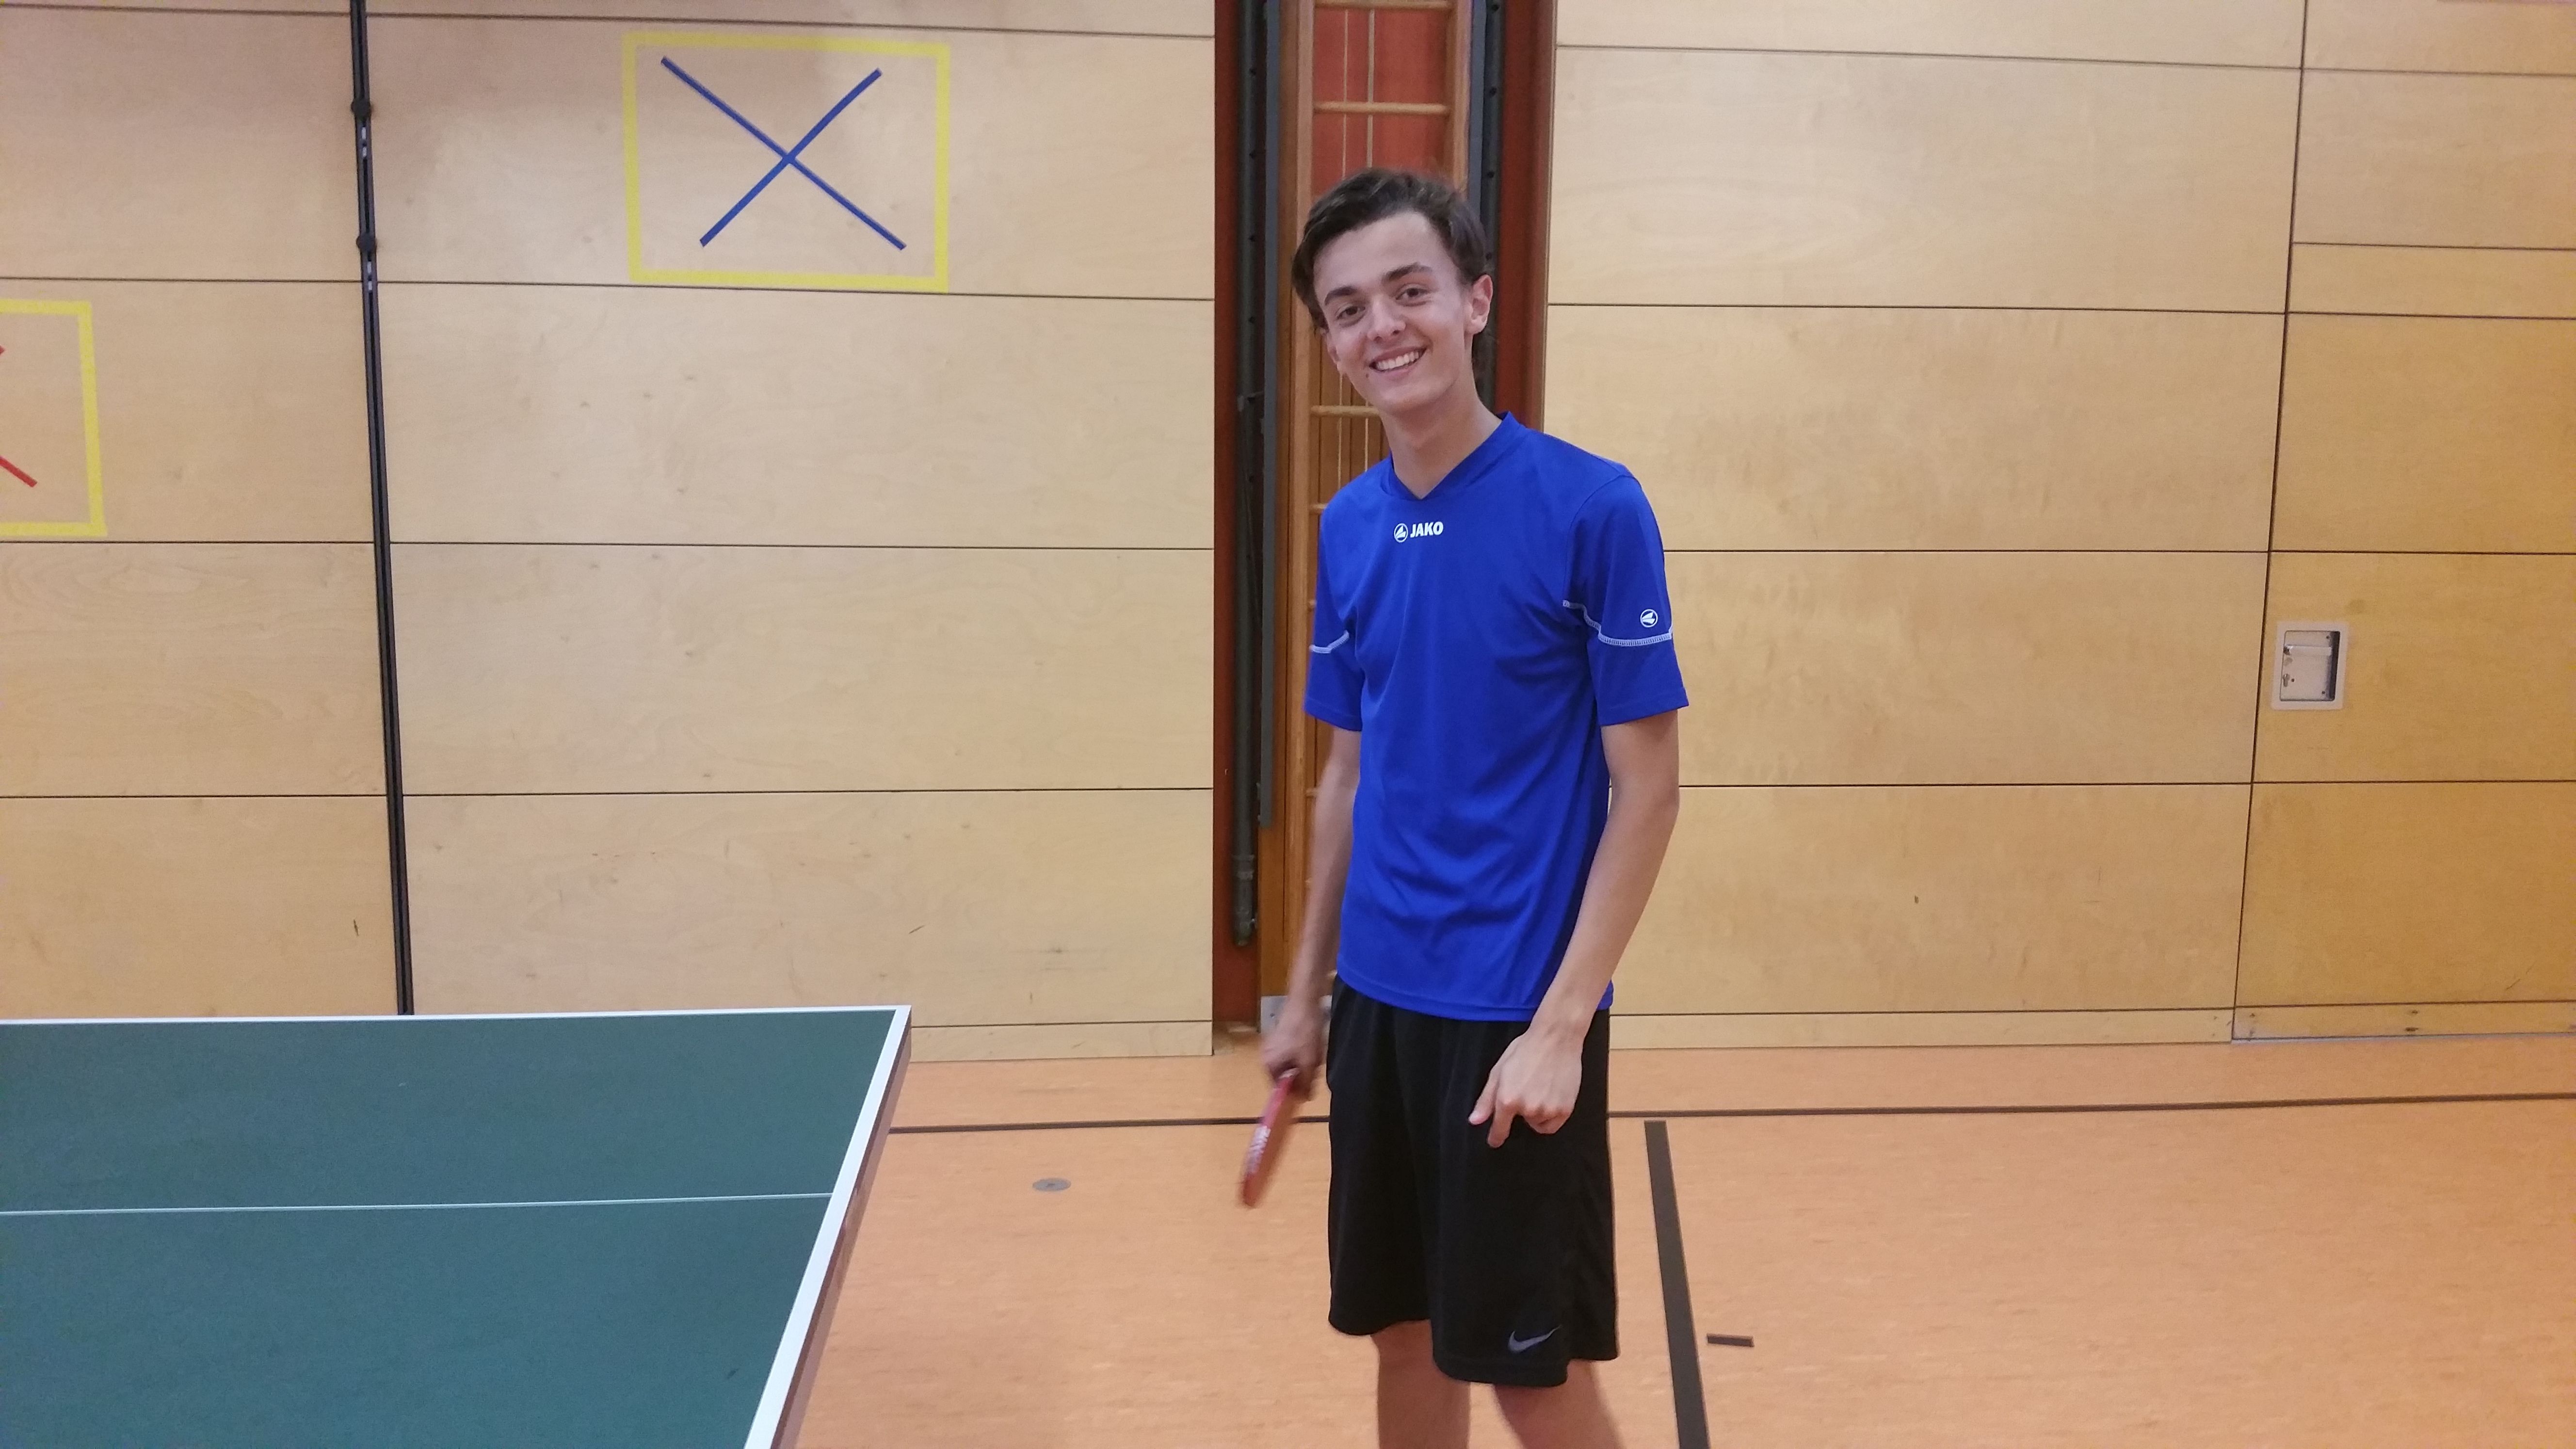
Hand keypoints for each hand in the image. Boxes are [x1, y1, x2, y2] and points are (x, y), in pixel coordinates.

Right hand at [1261, 996, 1323, 1093]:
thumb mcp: (1309, 1063)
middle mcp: (1265, 1057)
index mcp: (1269, 1066)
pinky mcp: (1279, 1036)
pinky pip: (1290, 1052)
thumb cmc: (1304, 1034)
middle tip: (1314, 1066)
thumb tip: (1304, 1099)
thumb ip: (1305, 1083)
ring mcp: (1271, 1045)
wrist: (1304, 1002)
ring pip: (1290, 1063)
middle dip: (1301, 1074)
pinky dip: (1301, 1053)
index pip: (1280, 1089)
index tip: (1310, 1087)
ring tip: (1314, 1053)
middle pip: (1285, 1076)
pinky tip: (1312, 1044)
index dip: (1296, 1090)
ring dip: (1303, 1063)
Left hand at [1469, 1024, 1583, 1147]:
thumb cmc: (1525, 1050)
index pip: (1500, 1128)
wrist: (1556, 1038)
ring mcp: (1548, 1110)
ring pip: (1537, 1123)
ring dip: (1536, 1112)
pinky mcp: (1565, 1110)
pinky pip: (1553, 1125)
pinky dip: (1550, 1116)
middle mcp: (1527, 1108)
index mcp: (1507, 1099)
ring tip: (1541, 1087)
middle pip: (1520, 1121)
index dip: (1496, 1136)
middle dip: (1520, 1108)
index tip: (1494, 1141)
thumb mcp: (1499, 1071)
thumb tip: (1475, 1121)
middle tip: (1527, 1086)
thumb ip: (1486, 1099)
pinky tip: (1551, 1097)